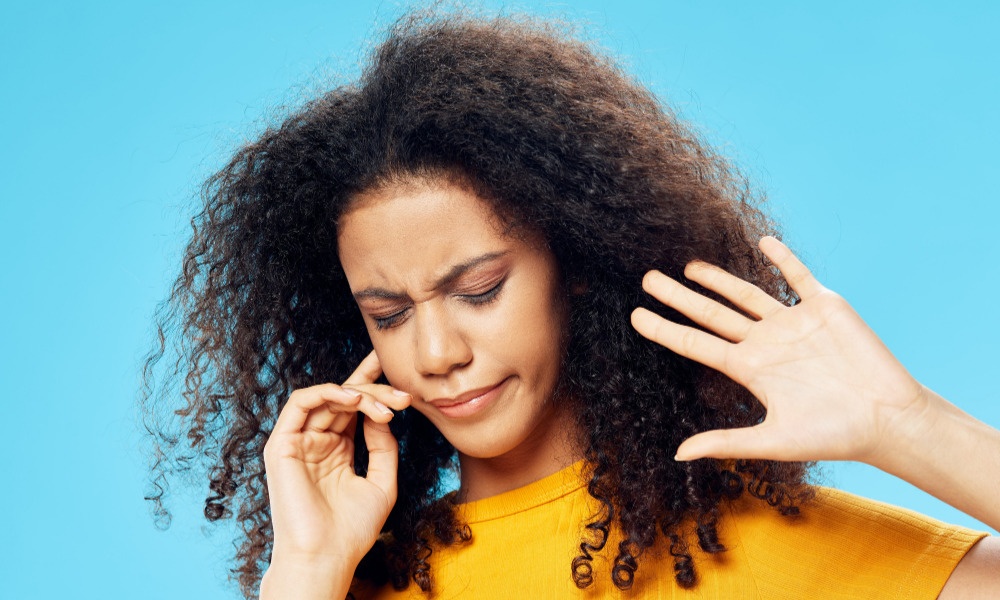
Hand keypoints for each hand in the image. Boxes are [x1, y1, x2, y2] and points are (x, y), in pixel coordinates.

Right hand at [262, 351, 411, 566]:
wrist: (327, 557)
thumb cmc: (352, 530)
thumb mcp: (382, 483)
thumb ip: (384, 446)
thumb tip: (383, 415)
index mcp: (337, 451)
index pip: (354, 410)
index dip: (374, 388)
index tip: (400, 378)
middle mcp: (316, 442)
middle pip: (345, 400)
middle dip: (376, 390)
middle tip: (403, 397)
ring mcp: (298, 442)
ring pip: (327, 397)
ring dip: (359, 394)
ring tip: (384, 407)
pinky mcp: (282, 445)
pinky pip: (300, 403)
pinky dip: (327, 393)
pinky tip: (353, 399)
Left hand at [630, 236, 926, 466]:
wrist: (887, 420)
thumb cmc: (833, 435)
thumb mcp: (773, 440)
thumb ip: (725, 442)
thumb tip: (677, 454)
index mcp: (749, 369)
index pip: (695, 344)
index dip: (665, 329)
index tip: (635, 315)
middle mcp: (765, 343)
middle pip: (711, 314)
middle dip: (679, 296)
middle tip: (648, 278)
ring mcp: (792, 323)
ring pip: (746, 293)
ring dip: (718, 278)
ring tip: (688, 265)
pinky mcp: (824, 307)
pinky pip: (798, 276)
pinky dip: (782, 258)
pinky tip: (762, 242)